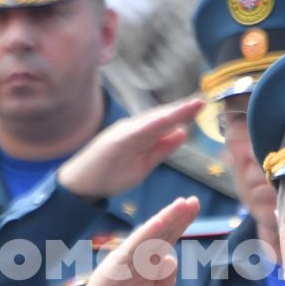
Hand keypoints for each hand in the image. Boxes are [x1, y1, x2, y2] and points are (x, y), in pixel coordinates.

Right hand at [55, 196, 199, 285]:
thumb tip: (172, 259)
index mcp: (145, 270)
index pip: (165, 242)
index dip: (179, 224)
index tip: (193, 208)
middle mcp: (135, 263)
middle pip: (159, 235)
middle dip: (176, 217)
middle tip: (193, 201)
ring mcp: (123, 265)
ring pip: (147, 238)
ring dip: (164, 220)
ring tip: (180, 206)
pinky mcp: (111, 270)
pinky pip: (131, 249)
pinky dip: (145, 235)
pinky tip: (159, 222)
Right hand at [56, 99, 202, 202]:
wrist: (81, 183)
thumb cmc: (111, 173)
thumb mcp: (144, 163)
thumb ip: (162, 149)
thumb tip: (182, 133)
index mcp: (141, 134)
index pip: (166, 121)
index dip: (184, 113)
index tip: (202, 106)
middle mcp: (134, 129)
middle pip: (162, 117)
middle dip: (183, 109)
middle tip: (203, 101)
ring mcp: (125, 133)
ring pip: (153, 121)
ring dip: (173, 113)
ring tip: (193, 105)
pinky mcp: (116, 141)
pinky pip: (138, 131)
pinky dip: (153, 124)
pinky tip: (168, 119)